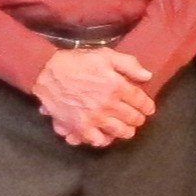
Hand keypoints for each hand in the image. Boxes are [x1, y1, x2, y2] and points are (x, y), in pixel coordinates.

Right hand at [35, 47, 156, 146]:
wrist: (48, 72)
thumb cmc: (76, 62)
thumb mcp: (105, 55)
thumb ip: (129, 64)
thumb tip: (147, 76)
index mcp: (116, 85)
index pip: (140, 100)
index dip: (147, 106)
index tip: (148, 108)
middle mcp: (108, 104)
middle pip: (133, 118)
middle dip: (139, 118)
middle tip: (138, 118)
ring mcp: (95, 118)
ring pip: (120, 132)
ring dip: (127, 131)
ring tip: (127, 129)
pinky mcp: (81, 127)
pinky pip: (98, 140)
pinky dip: (104, 140)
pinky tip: (106, 135)